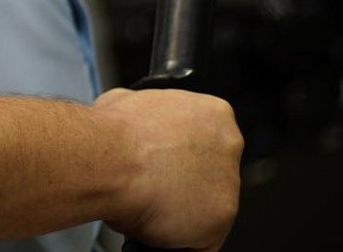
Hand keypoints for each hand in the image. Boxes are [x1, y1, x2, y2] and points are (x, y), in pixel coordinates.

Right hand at [95, 88, 243, 251]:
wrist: (113, 161)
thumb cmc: (115, 136)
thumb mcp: (127, 104)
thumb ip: (148, 117)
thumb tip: (135, 126)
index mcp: (213, 114)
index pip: (202, 143)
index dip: (177, 158)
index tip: (163, 165)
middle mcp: (229, 144)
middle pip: (207, 175)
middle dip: (180, 183)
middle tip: (152, 185)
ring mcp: (229, 180)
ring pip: (204, 208)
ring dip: (178, 209)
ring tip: (147, 201)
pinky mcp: (222, 216)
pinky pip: (200, 239)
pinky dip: (175, 238)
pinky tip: (152, 221)